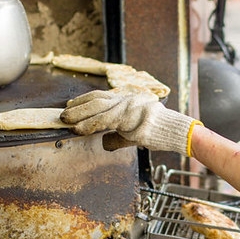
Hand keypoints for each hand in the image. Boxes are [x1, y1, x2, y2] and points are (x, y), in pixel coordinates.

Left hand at [61, 89, 199, 154]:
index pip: (102, 96)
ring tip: (66, 120)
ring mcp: (127, 107)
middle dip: (78, 106)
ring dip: (78, 115)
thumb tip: (105, 142)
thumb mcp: (135, 133)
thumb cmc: (159, 131)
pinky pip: (103, 121)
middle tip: (64, 112)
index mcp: (128, 99)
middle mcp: (126, 99)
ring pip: (97, 108)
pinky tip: (78, 129)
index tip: (72, 104)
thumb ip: (118, 137)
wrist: (175, 131)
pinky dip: (88, 125)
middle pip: (96, 99)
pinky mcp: (128, 118)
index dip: (85, 100)